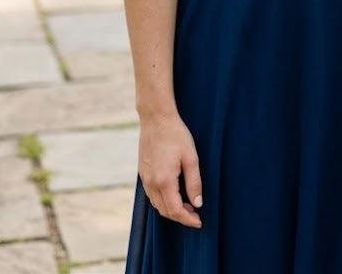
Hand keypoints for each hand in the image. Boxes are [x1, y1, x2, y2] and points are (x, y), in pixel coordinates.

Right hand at [137, 112, 203, 227]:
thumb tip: (197, 203)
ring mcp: (144, 179)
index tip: (199, 222)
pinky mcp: (142, 173)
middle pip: (165, 211)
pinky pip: (151, 195)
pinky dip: (163, 201)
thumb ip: (194, 182)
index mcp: (164, 181)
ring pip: (157, 205)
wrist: (156, 119)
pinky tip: (174, 194)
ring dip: (171, 210)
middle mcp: (151, 184)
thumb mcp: (191, 157)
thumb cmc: (176, 135)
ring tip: (187, 205)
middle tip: (195, 214)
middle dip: (180, 217)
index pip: (175, 210)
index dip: (188, 219)